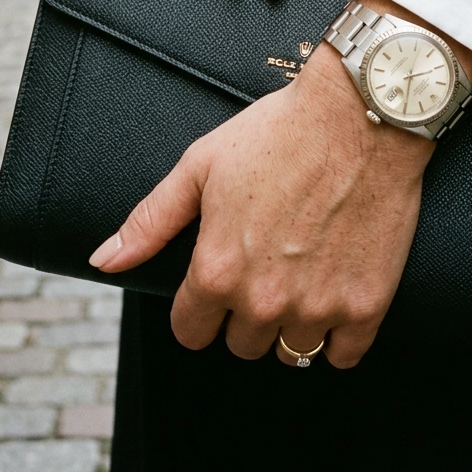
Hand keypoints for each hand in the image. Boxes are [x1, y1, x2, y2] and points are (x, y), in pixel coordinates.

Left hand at [89, 37, 432, 368]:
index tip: (218, 278)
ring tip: (300, 278)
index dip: (198, 307)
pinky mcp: (366, 305)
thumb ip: (150, 221)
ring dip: (289, 325)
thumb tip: (104, 261)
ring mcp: (317, 307)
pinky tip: (334, 294)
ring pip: (290, 353)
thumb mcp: (199, 167)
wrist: (360, 116)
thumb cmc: (277, 132)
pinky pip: (342, 355)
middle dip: (244, 313)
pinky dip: (338, 335)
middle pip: (241, 345)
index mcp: (216, 271)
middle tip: (264, 266)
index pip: (190, 332)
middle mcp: (262, 300)